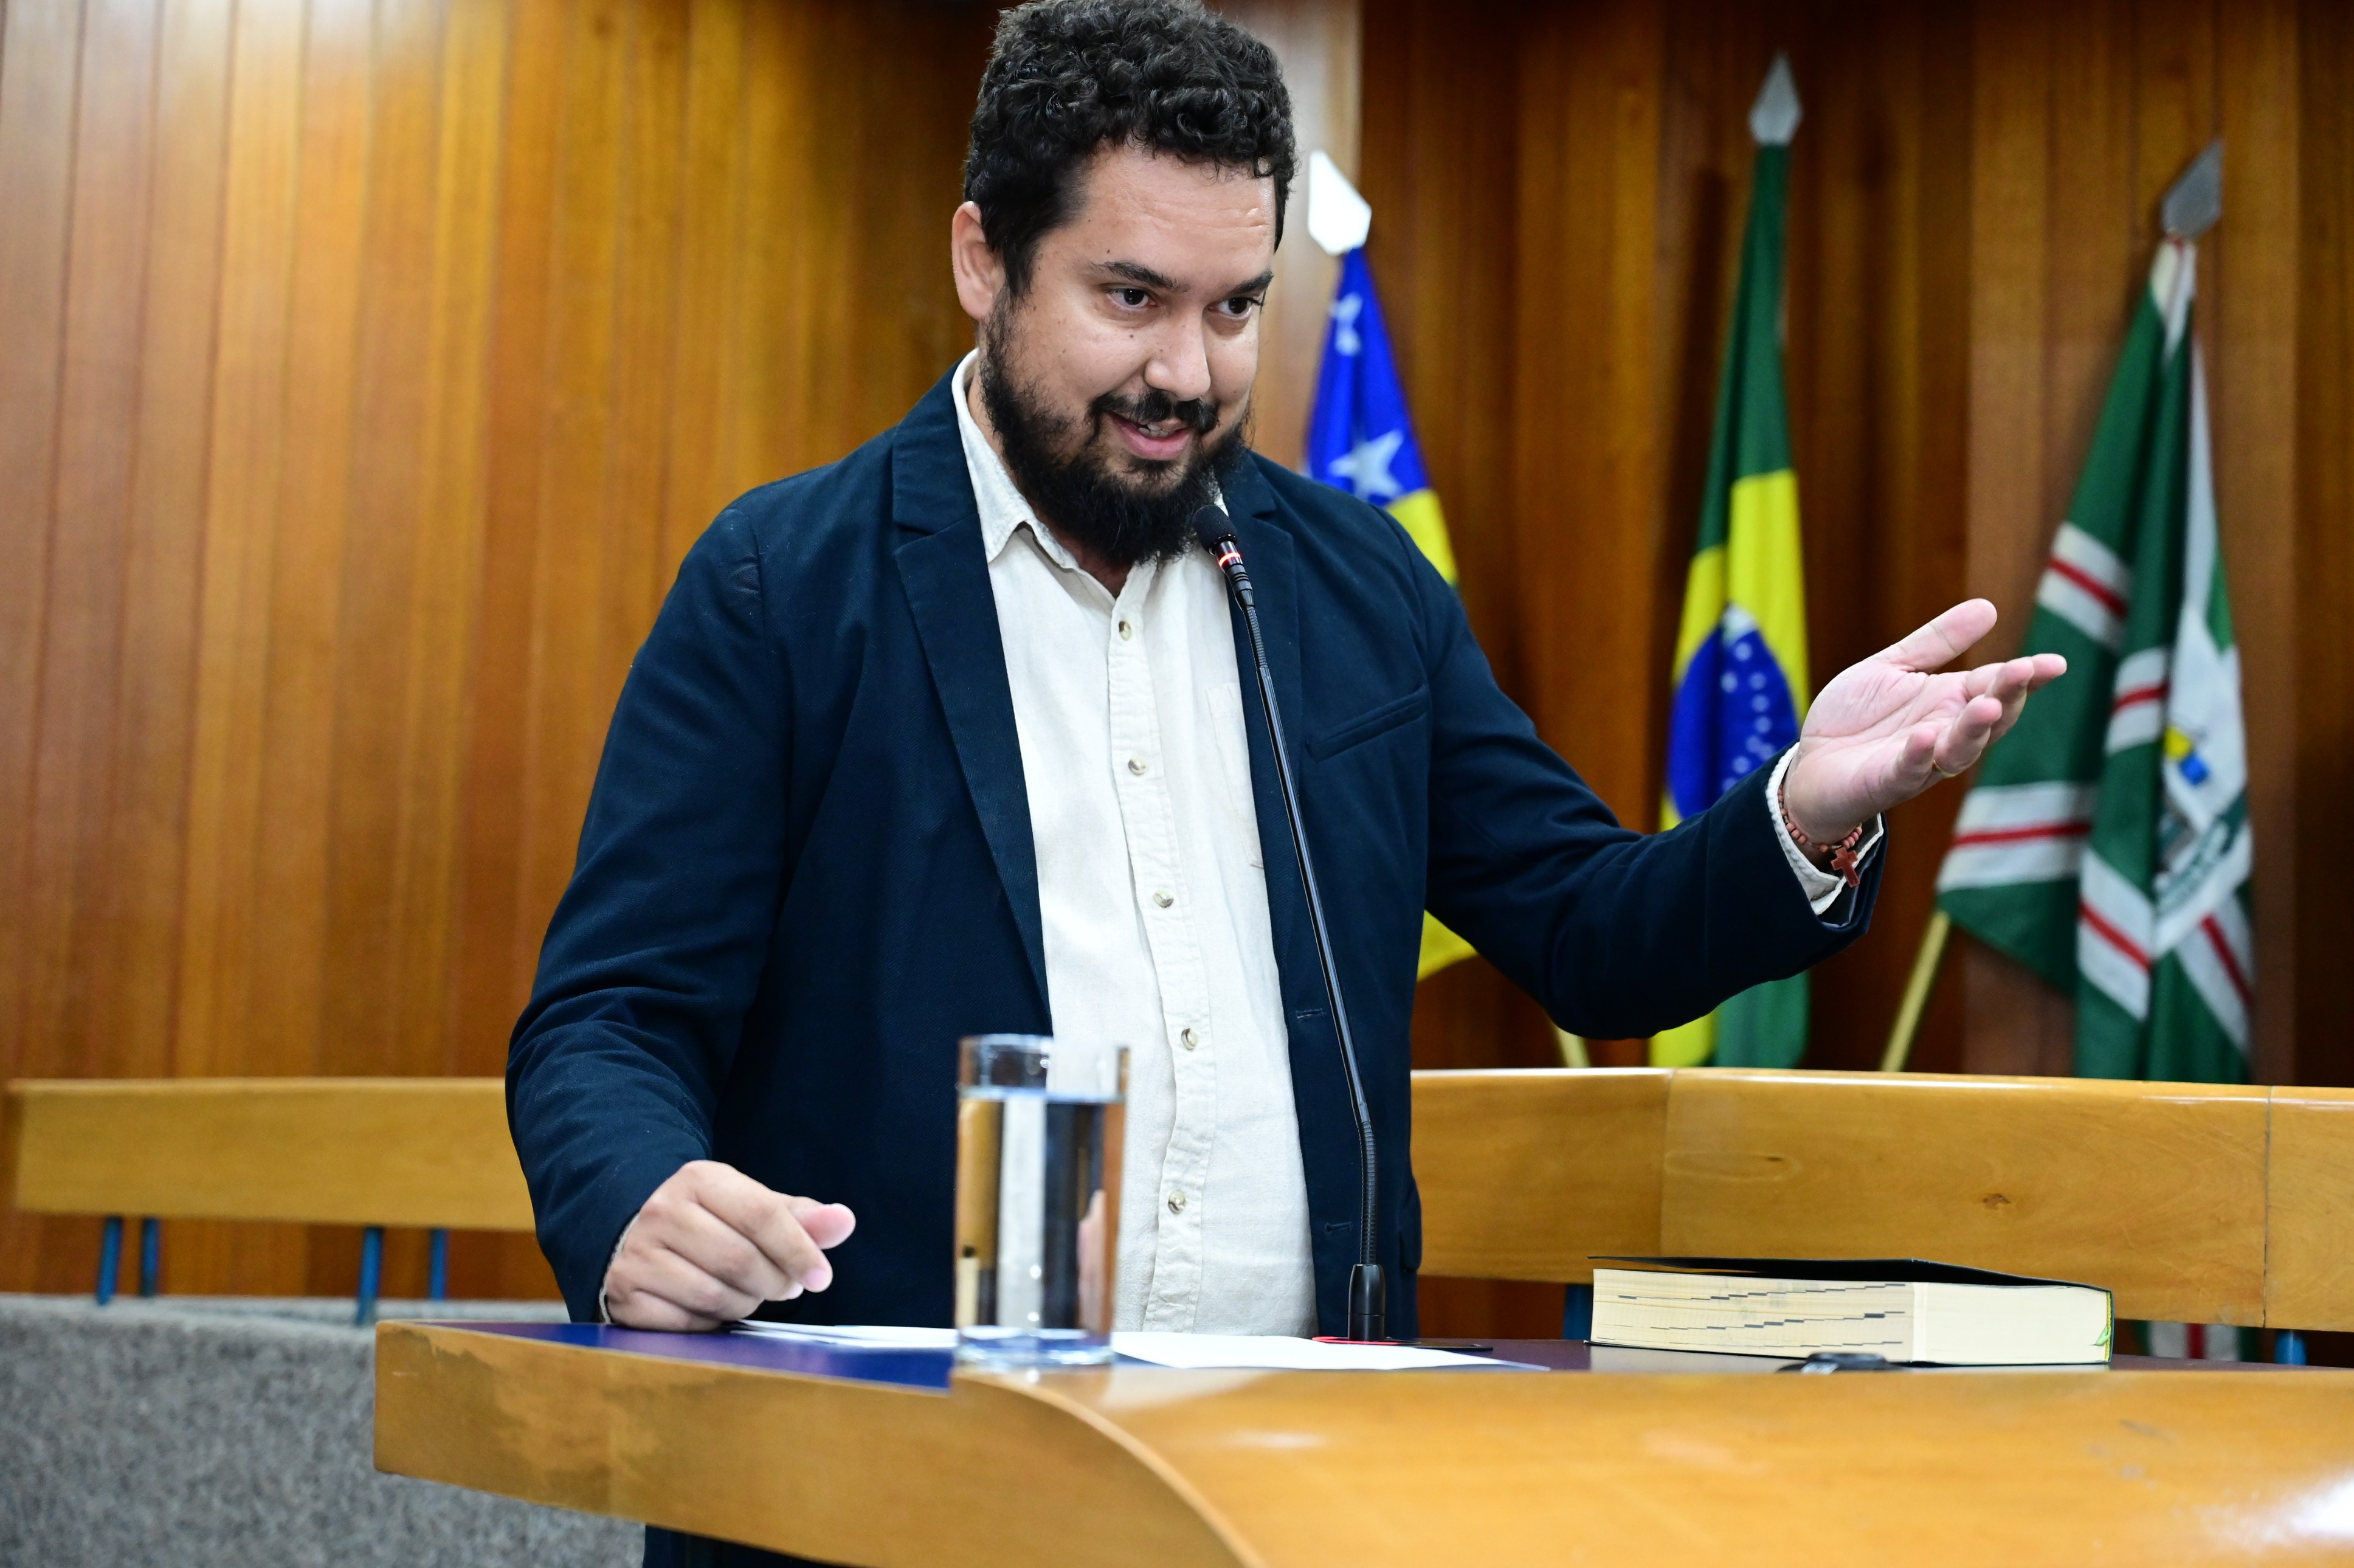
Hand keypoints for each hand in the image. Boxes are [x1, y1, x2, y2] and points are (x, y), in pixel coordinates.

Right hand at [601, 1160, 855, 1330]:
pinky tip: (715, 1307)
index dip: (798, 1249)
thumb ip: (800, 1217)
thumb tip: (845, 1220)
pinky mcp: (624, 1293)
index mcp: (699, 1180)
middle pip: (741, 1260)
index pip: (761, 1214)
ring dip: (745, 1303)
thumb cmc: (708, 1221)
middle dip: (774, 1282)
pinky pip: (686, 1323)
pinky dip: (711, 1323)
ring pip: (715, 1296)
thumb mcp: (751, 1206)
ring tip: (749, 1292)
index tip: (821, 1277)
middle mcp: (663, 1212)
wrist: (632, 1233)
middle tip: (785, 1287)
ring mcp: (638, 1254)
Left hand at [1781, 599, 2065, 842]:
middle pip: (1989, 717)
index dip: (2026, 676)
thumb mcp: (1893, 667)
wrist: (1811, 765)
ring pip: (1960, 748)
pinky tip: (1927, 737)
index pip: (1996, 685)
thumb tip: (1989, 606)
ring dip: (1975, 727)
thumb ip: (1937, 642)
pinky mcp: (1888, 780)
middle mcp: (1945, 731)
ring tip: (1988, 703)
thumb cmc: (1855, 718)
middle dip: (2009, 695)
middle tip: (2025, 671)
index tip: (2055, 663)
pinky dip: (1919, 755)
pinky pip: (1909, 769)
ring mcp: (1921, 760)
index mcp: (1950, 701)